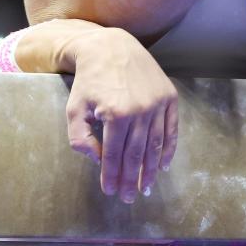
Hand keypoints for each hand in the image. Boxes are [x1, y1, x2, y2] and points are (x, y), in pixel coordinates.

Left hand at [69, 28, 178, 202]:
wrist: (111, 47)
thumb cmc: (89, 81)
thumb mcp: (74, 108)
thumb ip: (79, 138)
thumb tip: (97, 159)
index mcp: (115, 114)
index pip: (114, 155)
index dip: (112, 176)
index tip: (111, 191)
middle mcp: (140, 110)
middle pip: (136, 155)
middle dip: (132, 180)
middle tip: (129, 198)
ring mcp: (157, 104)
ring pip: (155, 147)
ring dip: (150, 171)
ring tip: (146, 188)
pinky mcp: (169, 97)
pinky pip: (171, 131)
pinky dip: (168, 151)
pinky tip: (162, 167)